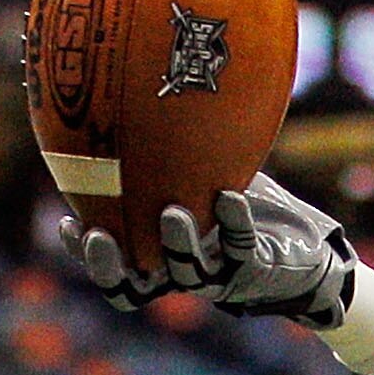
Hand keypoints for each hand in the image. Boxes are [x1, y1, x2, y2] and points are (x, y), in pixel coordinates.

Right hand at [58, 173, 355, 327]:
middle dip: (109, 265)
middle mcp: (181, 271)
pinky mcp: (254, 270)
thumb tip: (135, 89)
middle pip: (132, 285)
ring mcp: (218, 275)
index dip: (85, 250)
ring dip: (177, 244)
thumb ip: (168, 155)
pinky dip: (233, 223)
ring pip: (186, 273)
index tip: (69, 220)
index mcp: (158, 254)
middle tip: (97, 233)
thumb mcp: (202, 176)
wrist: (304, 248)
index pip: (112, 261)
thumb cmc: (243, 206)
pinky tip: (229, 197)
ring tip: (173, 213)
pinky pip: (240, 248)